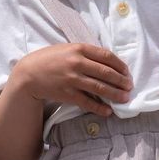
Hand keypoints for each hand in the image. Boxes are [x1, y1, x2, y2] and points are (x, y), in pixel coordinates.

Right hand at [12, 43, 131, 117]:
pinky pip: (87, 102)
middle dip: (121, 81)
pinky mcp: (67, 94)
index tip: (126, 72)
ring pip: (100, 88)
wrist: (29, 73)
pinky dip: (99, 107)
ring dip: (115, 94)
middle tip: (129, 86)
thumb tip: (108, 63)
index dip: (120, 65)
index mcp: (79, 49)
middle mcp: (77, 63)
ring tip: (124, 98)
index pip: (107, 56)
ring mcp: (72, 79)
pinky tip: (108, 111)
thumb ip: (86, 53)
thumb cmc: (49, 59)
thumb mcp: (67, 49)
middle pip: (106, 73)